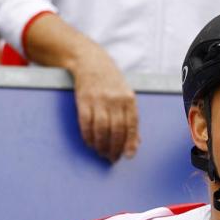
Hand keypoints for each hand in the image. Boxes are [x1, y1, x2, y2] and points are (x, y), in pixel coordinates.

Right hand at [65, 45, 139, 161]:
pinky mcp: (83, 100)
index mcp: (128, 98)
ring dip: (101, 145)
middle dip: (114, 148)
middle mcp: (114, 99)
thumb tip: (136, 142)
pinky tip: (90, 143)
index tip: (128, 156)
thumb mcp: (125, 95)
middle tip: (112, 158)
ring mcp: (98, 100)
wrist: (90, 61)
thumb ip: (130, 117)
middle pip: (116, 130)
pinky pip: (86, 124)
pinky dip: (88, 137)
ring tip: (101, 153)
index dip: (130, 143)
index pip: (131, 125)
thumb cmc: (111, 81)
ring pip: (101, 129)